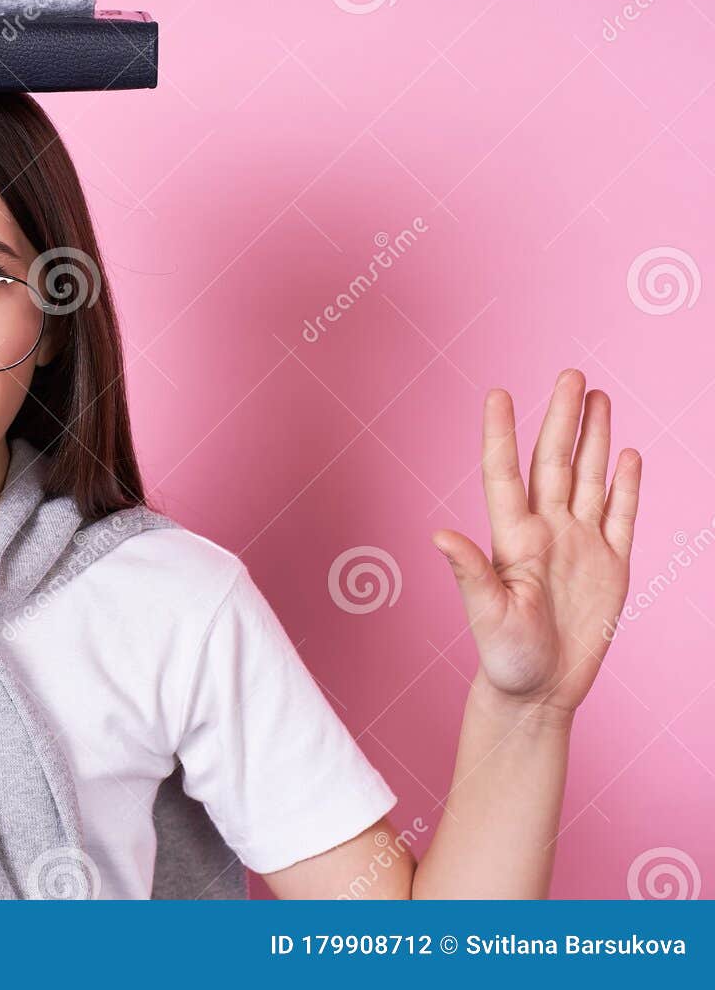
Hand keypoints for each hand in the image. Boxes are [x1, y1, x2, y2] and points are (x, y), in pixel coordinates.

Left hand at [433, 369, 641, 717]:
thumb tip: (438, 537)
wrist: (539, 691)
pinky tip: (627, 454)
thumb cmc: (504, 657)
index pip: (506, 473)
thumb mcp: (487, 615)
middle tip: (571, 374)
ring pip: (588, 478)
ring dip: (594, 438)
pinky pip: (620, 515)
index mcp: (513, 539)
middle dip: (562, 418)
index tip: (496, 393)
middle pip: (555, 463)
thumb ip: (470, 573)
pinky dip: (625, 484)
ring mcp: (580, 545)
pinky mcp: (611, 566)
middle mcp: (546, 532)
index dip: (501, 434)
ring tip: (598, 396)